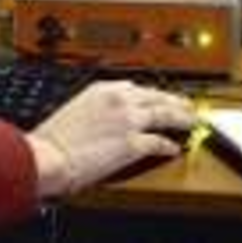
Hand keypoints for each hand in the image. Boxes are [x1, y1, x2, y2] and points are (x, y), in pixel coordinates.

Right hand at [26, 80, 195, 197]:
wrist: (48, 155)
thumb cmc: (53, 140)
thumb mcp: (75, 110)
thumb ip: (95, 109)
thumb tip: (102, 117)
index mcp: (103, 88)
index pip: (136, 87)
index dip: (151, 94)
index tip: (157, 97)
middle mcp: (119, 100)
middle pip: (157, 96)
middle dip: (174, 100)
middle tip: (186, 105)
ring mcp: (129, 120)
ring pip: (165, 114)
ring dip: (182, 118)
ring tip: (192, 120)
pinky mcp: (134, 143)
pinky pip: (159, 142)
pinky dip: (170, 146)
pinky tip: (175, 148)